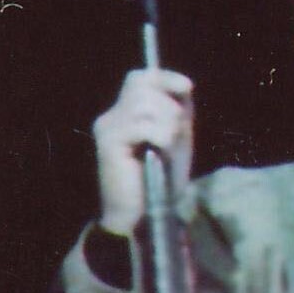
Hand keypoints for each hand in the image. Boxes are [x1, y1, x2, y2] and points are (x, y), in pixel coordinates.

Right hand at [93, 68, 194, 236]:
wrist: (142, 215)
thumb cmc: (160, 179)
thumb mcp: (176, 139)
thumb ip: (178, 111)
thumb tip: (184, 85)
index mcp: (126, 114)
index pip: (140, 77)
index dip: (164, 77)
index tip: (186, 87)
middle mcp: (111, 117)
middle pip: (144, 87)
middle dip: (170, 107)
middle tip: (174, 136)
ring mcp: (107, 128)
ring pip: (145, 104)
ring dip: (167, 124)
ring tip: (167, 146)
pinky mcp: (108, 143)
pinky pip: (142, 125)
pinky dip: (160, 136)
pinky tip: (159, 151)